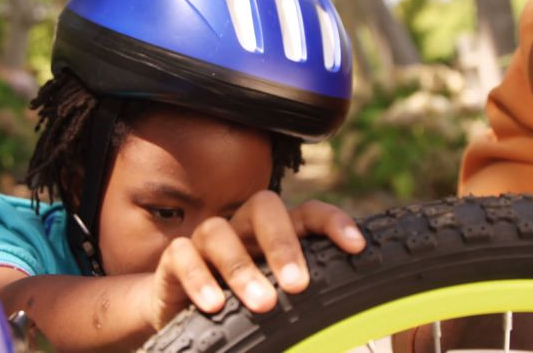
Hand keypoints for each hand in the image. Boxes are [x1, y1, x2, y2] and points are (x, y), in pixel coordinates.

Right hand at [145, 191, 365, 329]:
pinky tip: (214, 305)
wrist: (185, 319)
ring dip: (242, 267)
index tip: (357, 248)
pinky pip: (183, 256)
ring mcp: (207, 240)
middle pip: (264, 207)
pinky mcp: (175, 259)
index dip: (333, 222)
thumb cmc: (242, 309)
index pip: (308, 213)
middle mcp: (243, 228)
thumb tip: (346, 324)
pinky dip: (199, 278)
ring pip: (220, 231)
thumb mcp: (279, 304)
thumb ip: (306, 303)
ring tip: (263, 305)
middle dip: (283, 243)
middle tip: (298, 286)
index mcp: (275, 235)